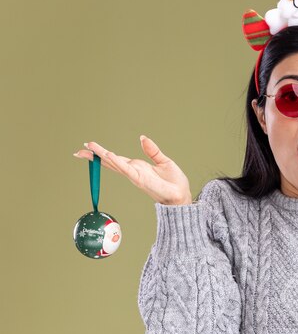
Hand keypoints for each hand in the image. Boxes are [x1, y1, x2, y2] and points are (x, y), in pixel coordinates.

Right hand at [73, 136, 192, 204]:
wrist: (181, 195)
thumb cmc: (174, 182)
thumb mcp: (163, 161)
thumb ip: (152, 150)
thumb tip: (142, 138)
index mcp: (137, 167)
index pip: (116, 159)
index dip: (103, 153)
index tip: (90, 147)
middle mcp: (133, 172)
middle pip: (110, 162)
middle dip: (95, 156)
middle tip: (79, 150)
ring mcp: (135, 176)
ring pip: (115, 164)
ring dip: (102, 156)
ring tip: (89, 148)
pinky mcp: (141, 179)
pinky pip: (127, 169)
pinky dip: (117, 162)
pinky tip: (108, 155)